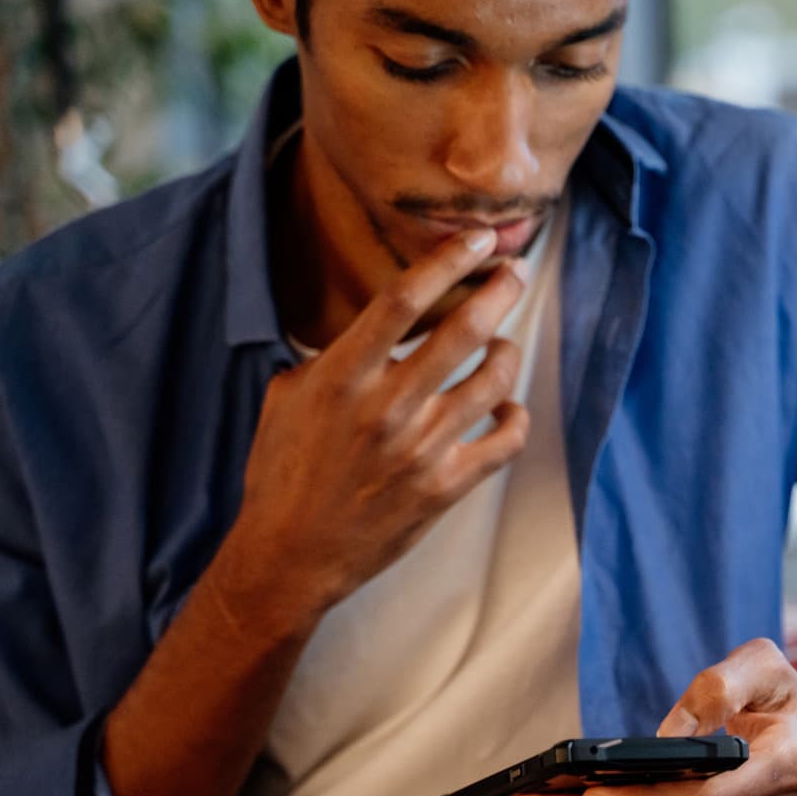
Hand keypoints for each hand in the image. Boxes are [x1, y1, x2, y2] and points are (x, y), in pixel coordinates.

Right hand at [213, 228, 530, 633]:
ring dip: (508, 353)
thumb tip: (362, 332)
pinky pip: (505, 442)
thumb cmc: (281, 474)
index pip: (403, 298)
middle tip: (514, 276)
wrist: (290, 556)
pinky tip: (508, 410)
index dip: (448, 259)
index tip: (476, 239)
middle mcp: (387, 406)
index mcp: (342, 376)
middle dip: (500, 291)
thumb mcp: (285, 400)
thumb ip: (326, 359)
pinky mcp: (445, 488)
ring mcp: (421, 449)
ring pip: (493, 382)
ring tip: (505, 346)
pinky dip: (516, 419)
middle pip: (464, 330)